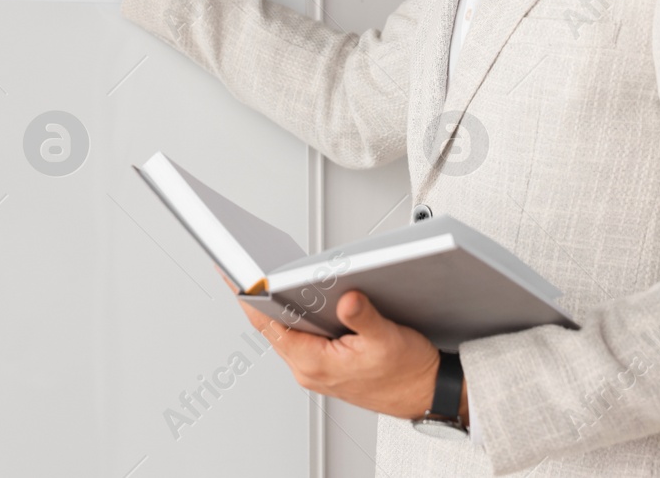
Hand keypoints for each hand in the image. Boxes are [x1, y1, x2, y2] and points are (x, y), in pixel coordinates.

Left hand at [223, 276, 457, 421]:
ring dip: (276, 304)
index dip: (249, 299)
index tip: (233, 277)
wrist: (426, 394)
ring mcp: (315, 367)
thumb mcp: (387, 339)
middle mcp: (309, 368)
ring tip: (264, 274)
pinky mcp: (325, 363)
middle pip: (272, 326)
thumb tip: (346, 297)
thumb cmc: (408, 373)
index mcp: (315, 364)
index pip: (269, 326)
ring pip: (285, 330)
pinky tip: (298, 296)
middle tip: (241, 264)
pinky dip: (295, 314)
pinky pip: (300, 335)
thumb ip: (363, 317)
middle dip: (257, 295)